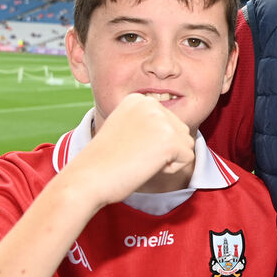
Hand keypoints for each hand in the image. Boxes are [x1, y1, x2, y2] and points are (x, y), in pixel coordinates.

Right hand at [67, 94, 196, 203]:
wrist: (89, 177)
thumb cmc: (105, 159)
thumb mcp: (127, 129)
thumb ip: (149, 123)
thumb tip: (175, 130)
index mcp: (139, 99)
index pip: (168, 122)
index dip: (153, 142)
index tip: (129, 145)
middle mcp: (151, 104)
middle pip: (181, 131)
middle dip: (164, 149)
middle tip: (135, 154)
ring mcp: (162, 121)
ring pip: (187, 144)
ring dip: (169, 158)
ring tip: (140, 159)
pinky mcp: (170, 140)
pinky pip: (188, 158)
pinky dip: (171, 168)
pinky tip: (146, 166)